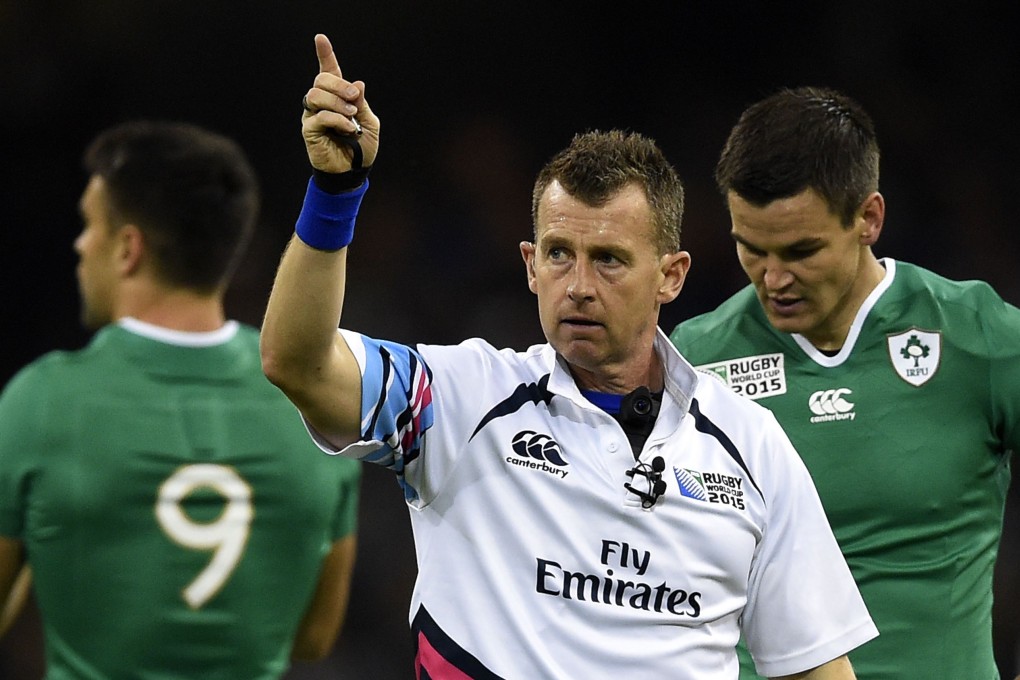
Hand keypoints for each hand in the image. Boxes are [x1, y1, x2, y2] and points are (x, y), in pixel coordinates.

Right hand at [301, 34, 379, 172]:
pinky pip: (319, 116)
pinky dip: (336, 120)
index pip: (329, 71)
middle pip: (321, 79)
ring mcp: (313, 115)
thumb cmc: (361, 147)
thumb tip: (357, 83)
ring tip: (352, 115)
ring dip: (337, 102)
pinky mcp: (309, 130)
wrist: (354, 172)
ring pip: (316, 94)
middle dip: (339, 84)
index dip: (325, 54)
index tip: (320, 38)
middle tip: (354, 96)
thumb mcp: (370, 123)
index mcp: (337, 97)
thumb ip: (362, 104)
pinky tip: (347, 128)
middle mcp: (322, 103)